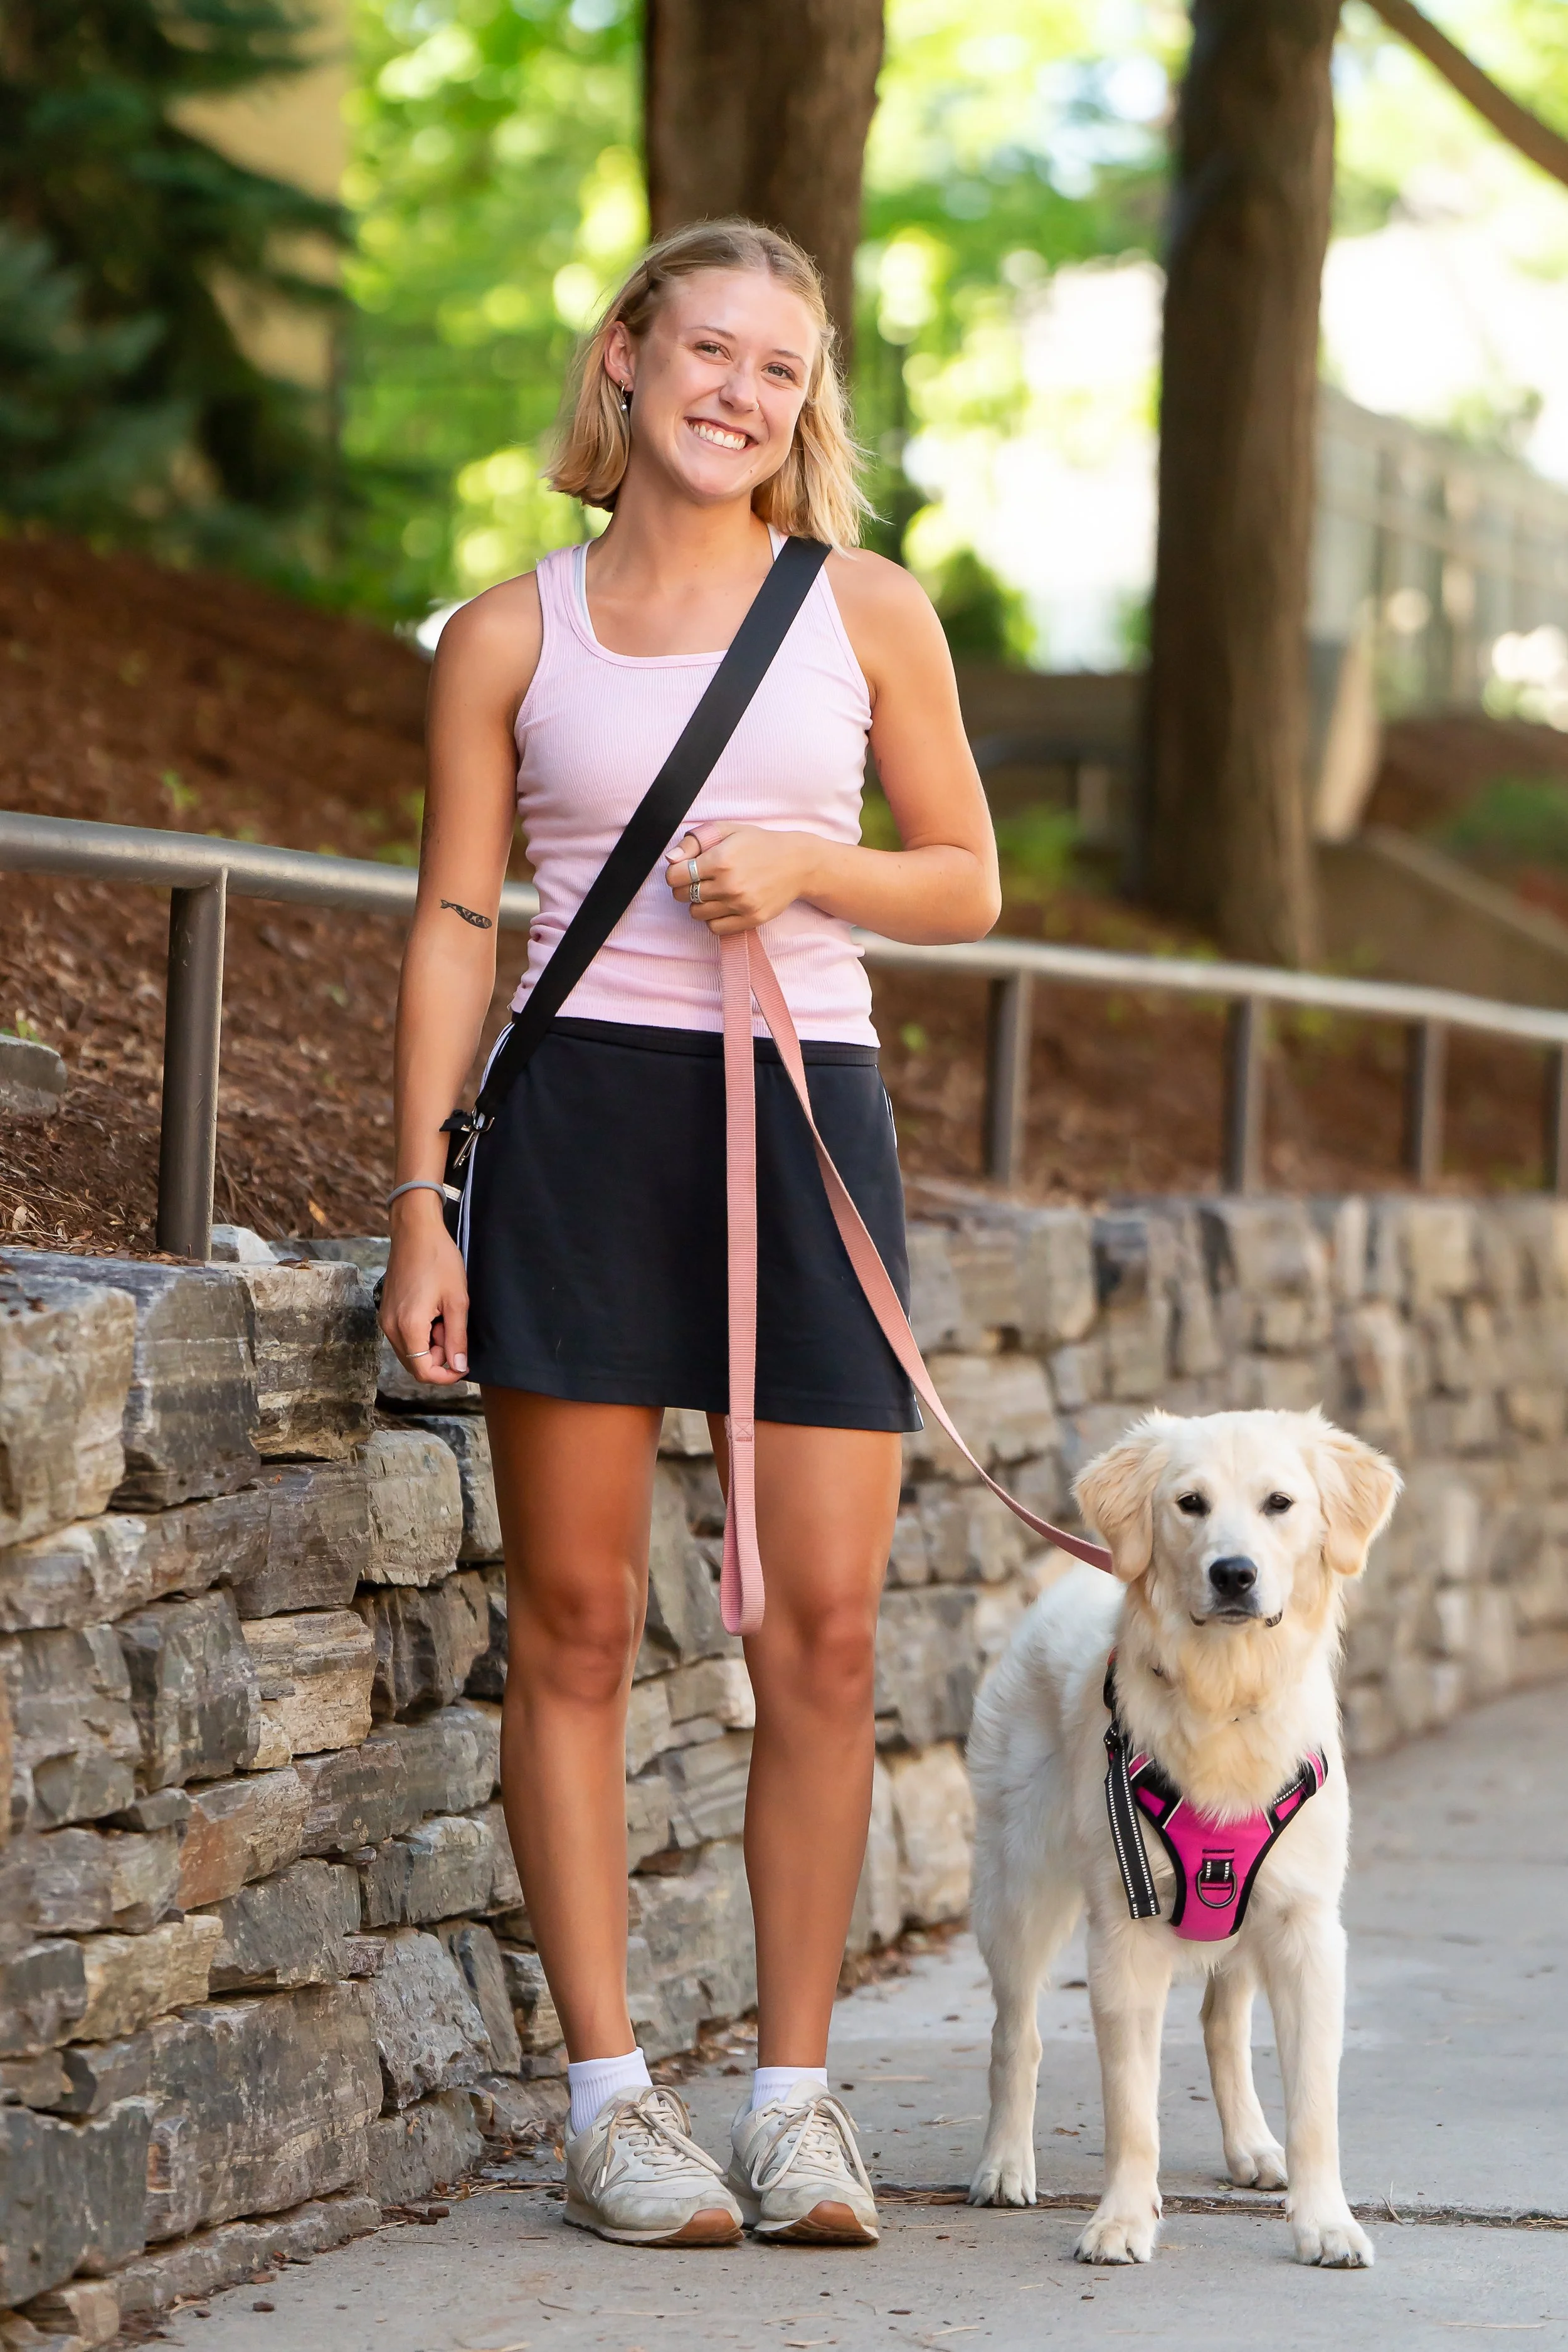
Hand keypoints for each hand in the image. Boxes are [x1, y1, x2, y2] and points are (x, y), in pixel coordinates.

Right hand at [379, 1194, 470, 1383]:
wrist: (415, 1231)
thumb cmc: (439, 1260)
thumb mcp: (457, 1300)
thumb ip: (457, 1338)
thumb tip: (458, 1366)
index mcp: (408, 1326)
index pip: (423, 1372)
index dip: (446, 1375)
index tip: (463, 1365)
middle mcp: (390, 1327)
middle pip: (414, 1364)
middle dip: (438, 1358)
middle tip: (454, 1331)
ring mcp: (385, 1319)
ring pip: (409, 1351)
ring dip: (430, 1345)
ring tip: (445, 1319)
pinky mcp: (386, 1311)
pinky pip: (403, 1336)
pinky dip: (420, 1334)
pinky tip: (433, 1313)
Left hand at [665, 826, 821, 934]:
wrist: (797, 863)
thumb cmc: (759, 844)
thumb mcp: (727, 830)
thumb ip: (694, 841)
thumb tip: (671, 859)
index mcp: (720, 859)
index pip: (675, 876)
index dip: (675, 872)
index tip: (684, 870)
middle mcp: (729, 885)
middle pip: (683, 895)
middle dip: (685, 887)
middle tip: (699, 880)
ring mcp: (740, 904)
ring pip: (696, 913)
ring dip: (699, 903)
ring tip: (713, 892)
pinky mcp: (750, 919)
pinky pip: (715, 927)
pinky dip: (713, 918)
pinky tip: (722, 905)